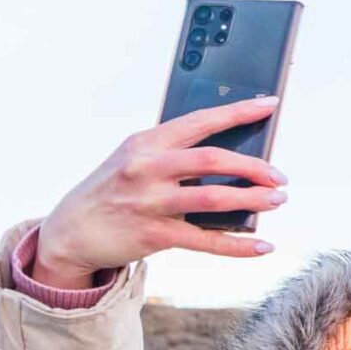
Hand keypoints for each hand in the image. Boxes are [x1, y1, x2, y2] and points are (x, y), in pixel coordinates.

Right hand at [30, 97, 289, 286]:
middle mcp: (146, 167)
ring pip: (213, 198)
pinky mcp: (153, 234)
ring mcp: (149, 201)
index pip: (200, 121)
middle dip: (254, 167)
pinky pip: (206, 240)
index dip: (238, 111)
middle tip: (280, 177)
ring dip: (253, 199)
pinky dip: (239, 245)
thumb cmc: (115, 190)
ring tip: (277, 200)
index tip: (269, 104)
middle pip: (212, 160)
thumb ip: (176, 156)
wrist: (70, 229)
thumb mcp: (136, 161)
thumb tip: (234, 162)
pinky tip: (263, 245)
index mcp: (146, 142)